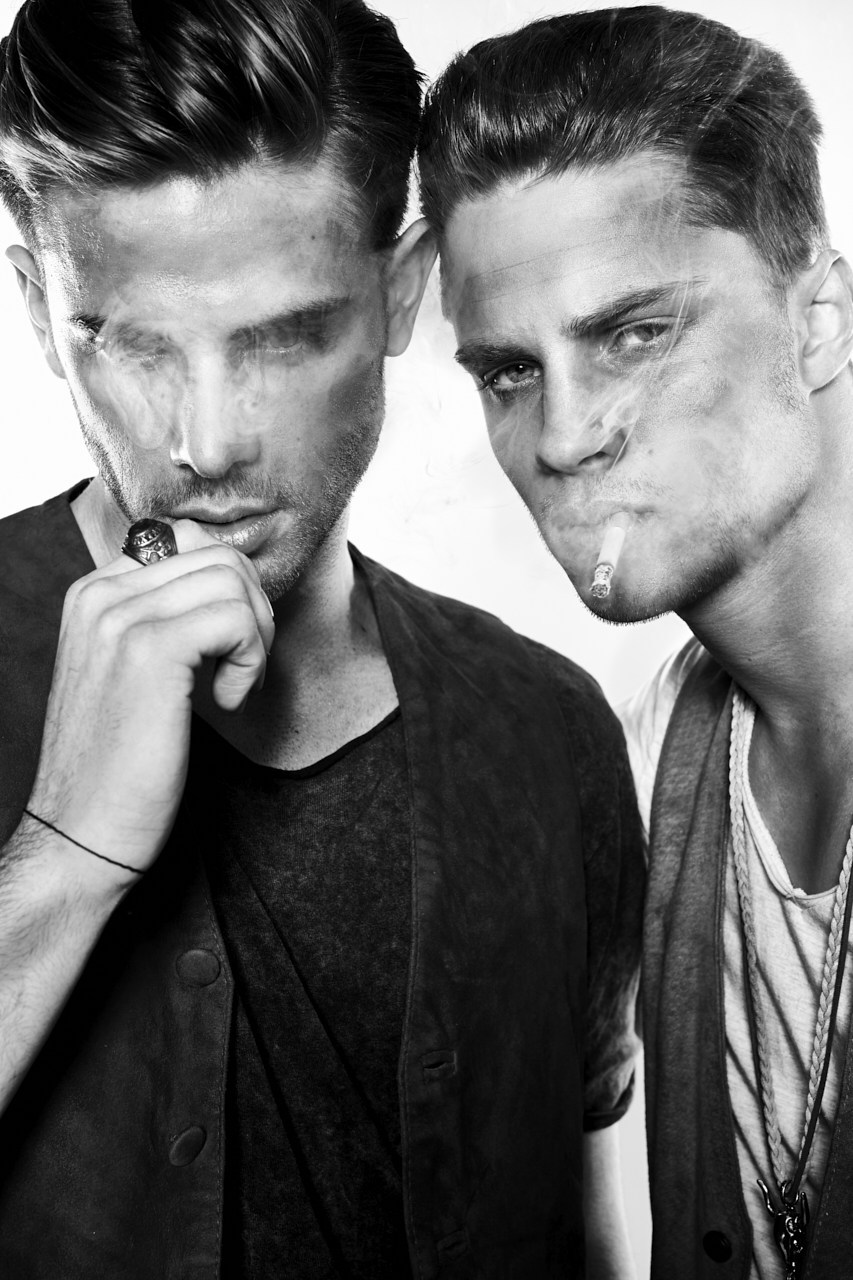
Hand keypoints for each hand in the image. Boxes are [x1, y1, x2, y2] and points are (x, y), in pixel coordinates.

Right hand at [26, 520, 274, 880]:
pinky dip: (249, 662)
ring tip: (234, 688)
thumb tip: (236, 585)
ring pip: (234, 581)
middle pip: (220, 556)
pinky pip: (237, 619)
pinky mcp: (150, 650)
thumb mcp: (134, 671)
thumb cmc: (119, 763)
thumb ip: (167, 620)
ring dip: (255, 638)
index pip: (190, 542)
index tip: (226, 648)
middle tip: (241, 671)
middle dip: (253, 613)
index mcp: (94, 593)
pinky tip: (227, 702)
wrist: (82, 832)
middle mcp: (100, 594)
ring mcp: (121, 618)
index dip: (229, 591)